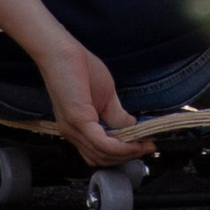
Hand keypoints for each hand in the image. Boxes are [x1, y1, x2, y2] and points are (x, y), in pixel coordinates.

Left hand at [31, 32, 142, 164]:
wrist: (61, 50)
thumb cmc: (79, 67)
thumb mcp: (106, 96)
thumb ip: (117, 116)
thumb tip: (132, 128)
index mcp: (78, 128)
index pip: (101, 153)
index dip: (124, 154)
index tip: (145, 146)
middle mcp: (73, 133)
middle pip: (103, 159)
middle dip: (128, 156)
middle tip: (148, 147)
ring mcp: (73, 129)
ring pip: (104, 155)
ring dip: (127, 152)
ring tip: (144, 144)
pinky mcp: (77, 120)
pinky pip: (102, 143)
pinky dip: (121, 146)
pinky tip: (134, 141)